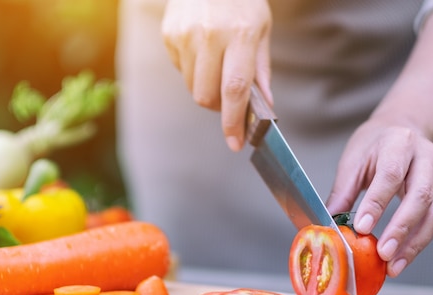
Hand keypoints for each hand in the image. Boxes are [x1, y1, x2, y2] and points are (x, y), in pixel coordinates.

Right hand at [161, 0, 272, 150]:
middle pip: (206, 96)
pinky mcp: (169, 35)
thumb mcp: (261, 28)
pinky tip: (201, 48)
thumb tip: (264, 105)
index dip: (233, 121)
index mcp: (240, 34)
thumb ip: (261, 69)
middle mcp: (209, 35)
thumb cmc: (241, 0)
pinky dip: (192, 69)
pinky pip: (180, 70)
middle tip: (228, 97)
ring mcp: (184, 35)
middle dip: (218, 106)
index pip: (234, 89)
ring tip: (215, 62)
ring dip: (205, 87)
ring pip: (191, 87)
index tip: (235, 143)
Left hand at [326, 118, 432, 276]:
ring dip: (414, 245)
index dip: (377, 204)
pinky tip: (401, 259)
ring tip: (393, 266)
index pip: (390, 175)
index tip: (362, 228)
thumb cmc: (374, 145)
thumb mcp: (353, 161)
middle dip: (401, 229)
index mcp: (399, 143)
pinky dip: (418, 244)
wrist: (402, 129)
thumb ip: (342, 192)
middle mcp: (425, 158)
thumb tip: (327, 225)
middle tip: (382, 254)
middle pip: (420, 196)